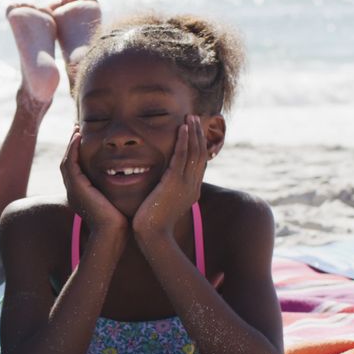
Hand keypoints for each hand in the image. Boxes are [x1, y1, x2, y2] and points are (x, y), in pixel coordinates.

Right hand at [61, 127, 126, 233]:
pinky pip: (70, 163)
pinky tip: (78, 137)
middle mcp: (74, 192)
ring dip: (70, 144)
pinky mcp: (76, 187)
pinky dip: (72, 149)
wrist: (112, 235)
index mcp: (82, 196)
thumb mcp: (118, 203)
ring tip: (76, 130)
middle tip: (77, 130)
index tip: (85, 140)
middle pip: (68, 163)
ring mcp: (72, 190)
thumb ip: (118, 191)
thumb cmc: (120, 223)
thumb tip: (132, 181)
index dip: (79, 155)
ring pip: (66, 161)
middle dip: (71, 147)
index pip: (76, 170)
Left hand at [133, 115, 206, 234]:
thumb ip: (167, 193)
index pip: (199, 164)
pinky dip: (184, 140)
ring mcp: (186, 184)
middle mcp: (193, 186)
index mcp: (192, 191)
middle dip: (198, 135)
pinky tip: (183, 128)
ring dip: (193, 133)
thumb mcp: (164, 205)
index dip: (198, 146)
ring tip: (190, 117)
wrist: (152, 236)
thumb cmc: (153, 224)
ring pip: (194, 152)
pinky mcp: (175, 182)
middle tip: (195, 118)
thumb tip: (162, 186)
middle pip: (200, 154)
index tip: (195, 132)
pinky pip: (182, 156)